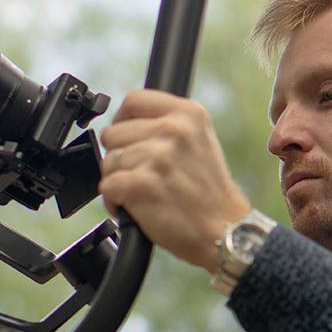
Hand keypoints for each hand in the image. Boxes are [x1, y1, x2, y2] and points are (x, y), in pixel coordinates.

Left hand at [99, 90, 250, 272]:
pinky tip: (133, 207)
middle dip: (119, 157)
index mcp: (188, 113)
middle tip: (140, 174)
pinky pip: (107, 185)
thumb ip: (167, 125)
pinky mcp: (143, 184)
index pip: (133, 101)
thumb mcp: (199, 140)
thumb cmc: (208, 192)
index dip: (123, 122)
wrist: (224, 230)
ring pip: (109, 161)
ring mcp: (158, 156)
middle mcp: (174, 129)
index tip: (128, 139)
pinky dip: (114, 201)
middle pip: (114, 132)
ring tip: (141, 193)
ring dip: (118, 181)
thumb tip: (125, 123)